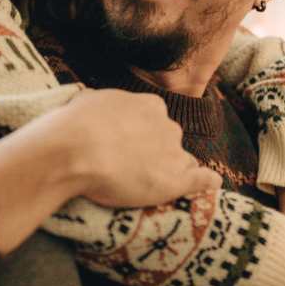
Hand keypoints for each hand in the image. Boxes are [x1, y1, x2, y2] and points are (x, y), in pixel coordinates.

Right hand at [62, 87, 221, 207]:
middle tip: (132, 165)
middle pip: (170, 140)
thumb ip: (104, 104)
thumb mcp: (89, 100)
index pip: (156, 120)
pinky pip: (202, 180)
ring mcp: (174, 153)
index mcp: (150, 105)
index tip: (128, 144)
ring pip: (183, 162)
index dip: (143, 134)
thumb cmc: (75, 125)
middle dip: (157, 152)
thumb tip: (97, 105)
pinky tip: (209, 184)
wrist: (77, 150)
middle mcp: (168, 126)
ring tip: (151, 183)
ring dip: (172, 170)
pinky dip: (206, 182)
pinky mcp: (176, 180)